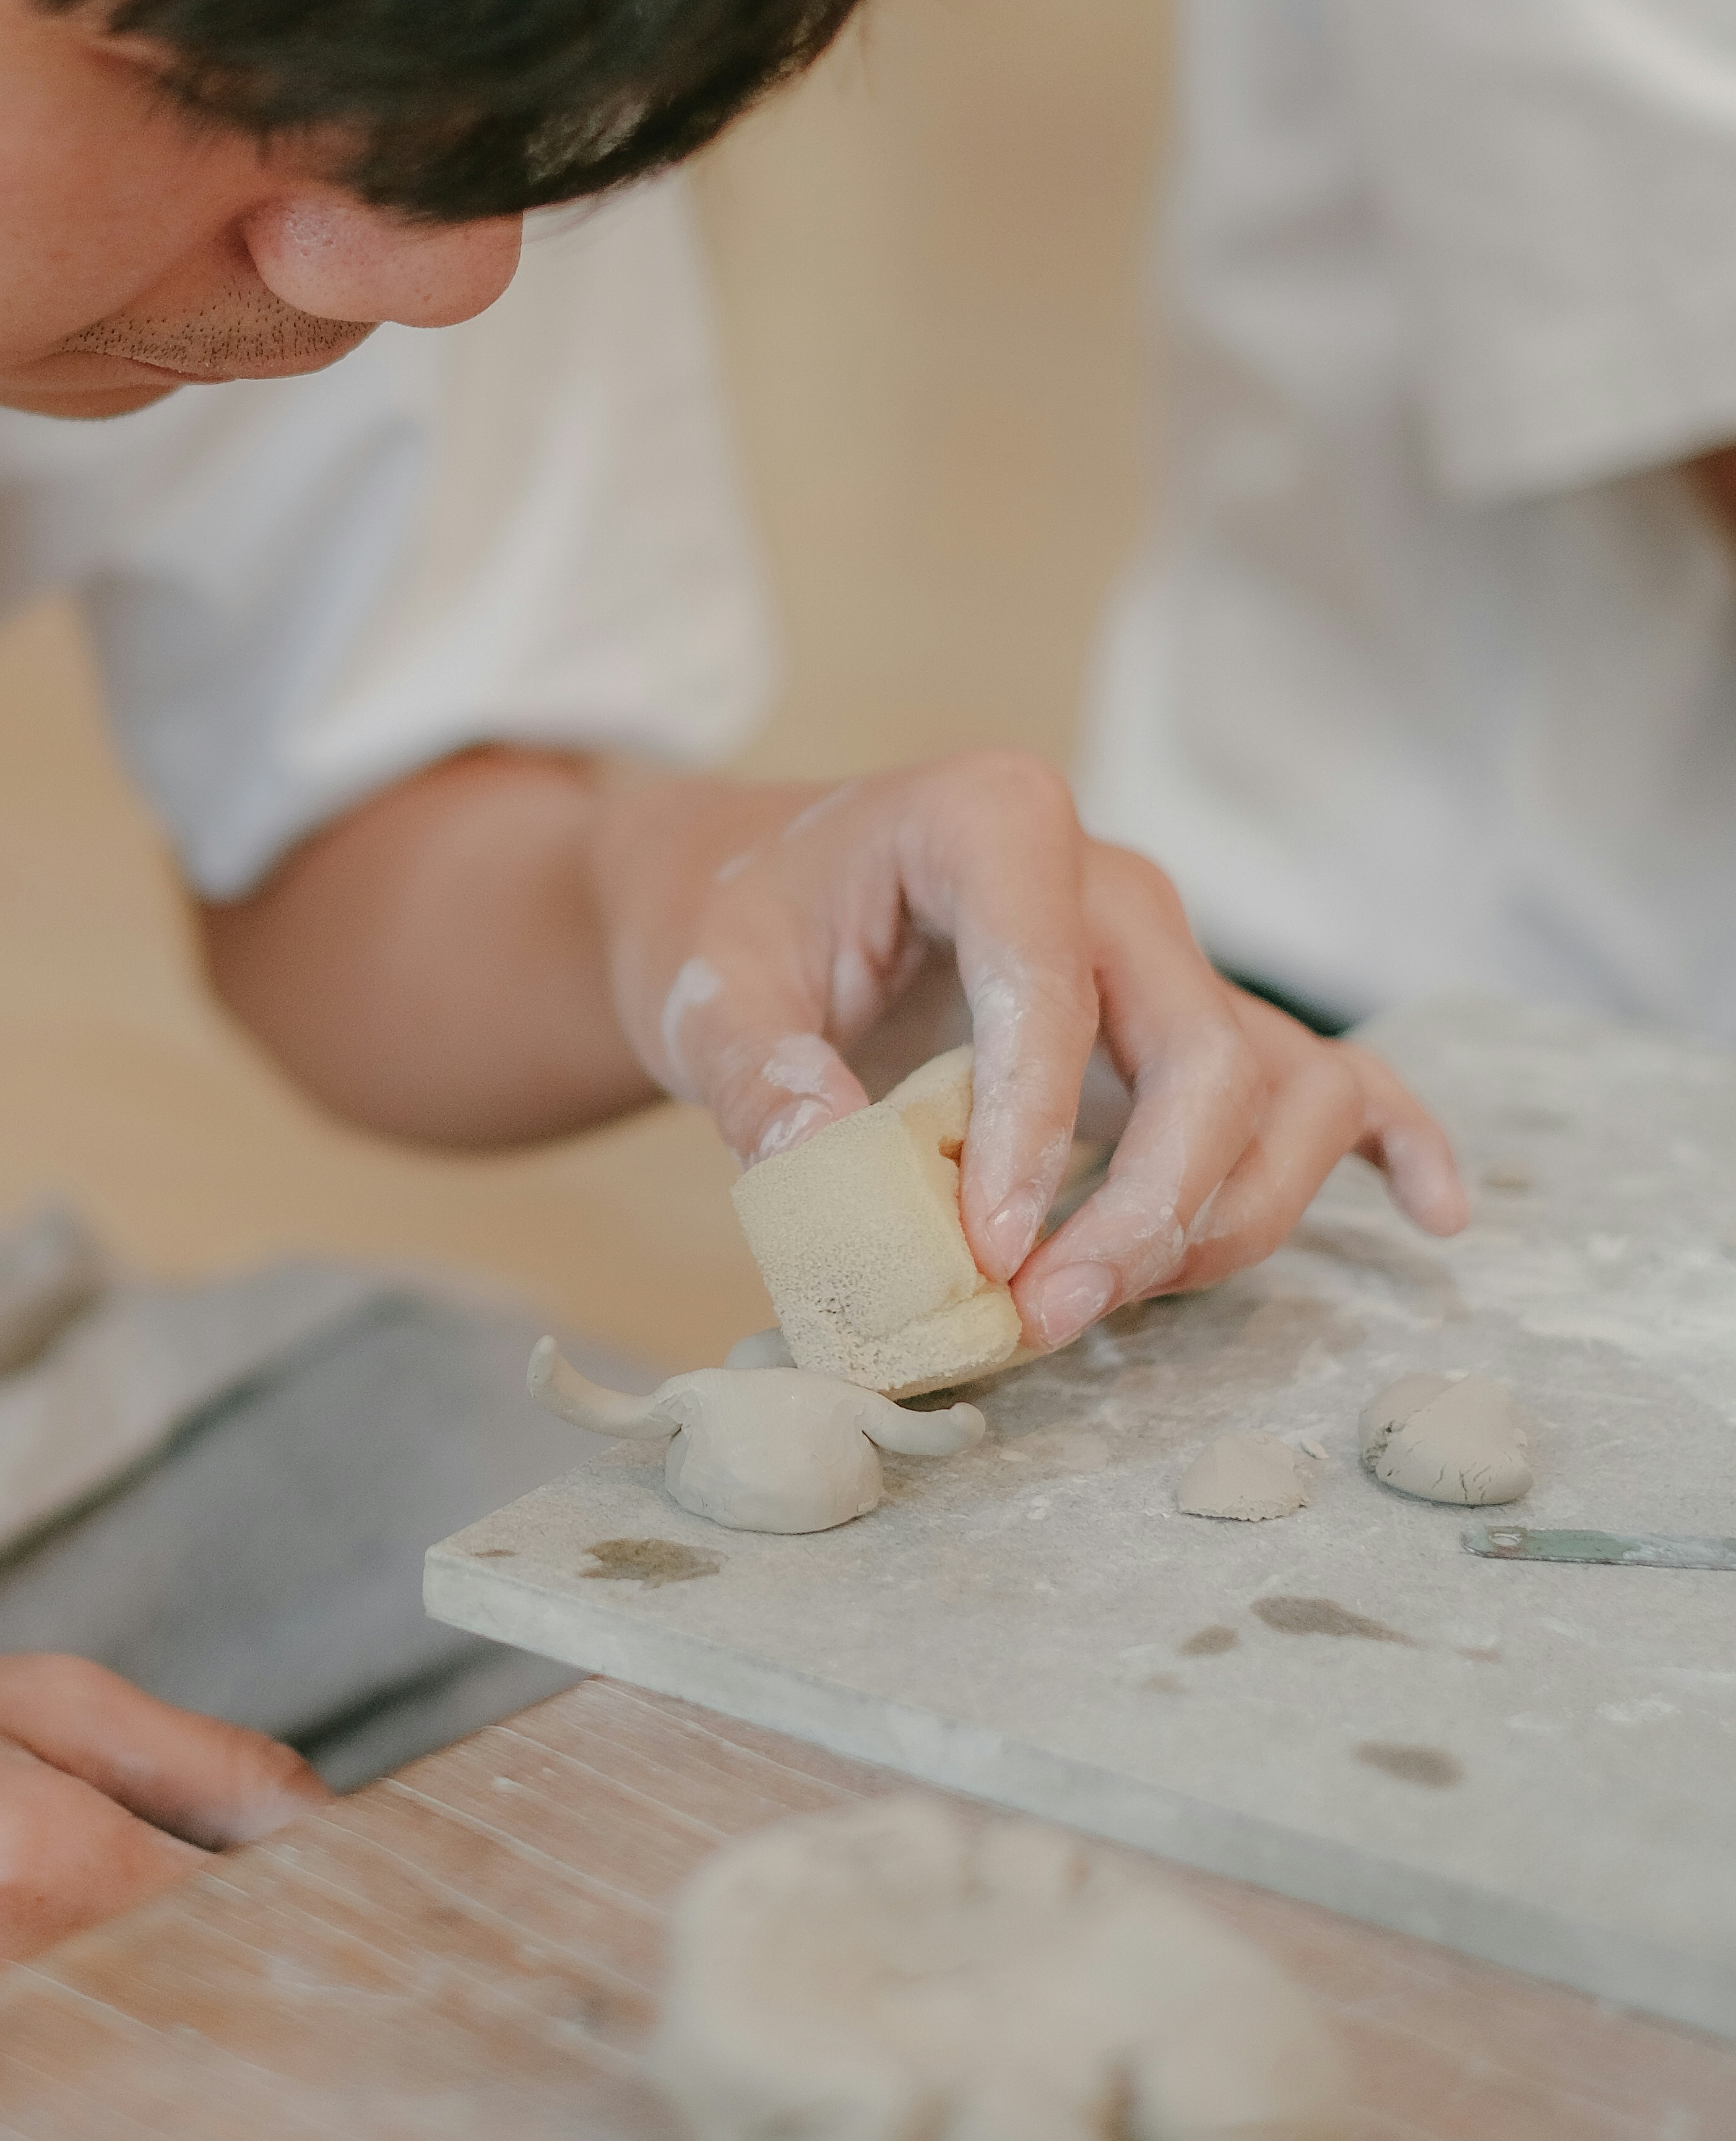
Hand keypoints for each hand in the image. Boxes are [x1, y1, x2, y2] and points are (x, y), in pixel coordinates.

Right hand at [0, 1653, 327, 2107]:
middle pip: (198, 2038)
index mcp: (42, 1864)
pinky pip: (24, 2132)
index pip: (254, 1934)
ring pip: (121, 2102)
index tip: (375, 1920)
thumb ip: (193, 1761)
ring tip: (174, 2001)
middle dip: (261, 2002)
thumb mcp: (23, 1697)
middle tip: (296, 1969)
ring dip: (172, 2057)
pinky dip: (73, 2094)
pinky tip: (72, 2045)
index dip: (330, 1925)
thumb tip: (330, 1828)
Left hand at [594, 752, 1465, 1348]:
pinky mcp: (1187, 1021)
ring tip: (1100, 1307)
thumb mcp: (708, 985)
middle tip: (1039, 1317)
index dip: (1028, 1136)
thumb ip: (754, 1072)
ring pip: (1272, 1086)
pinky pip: (1329, 1073)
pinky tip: (1432, 1214)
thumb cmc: (735, 923)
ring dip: (1220, 1216)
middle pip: (1200, 1051)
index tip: (981, 1254)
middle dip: (1142, 1205)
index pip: (1051, 988)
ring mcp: (1167, 953)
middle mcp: (1110, 880)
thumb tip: (816, 1163)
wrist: (750, 893)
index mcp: (996, 823)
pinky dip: (1392, 1139)